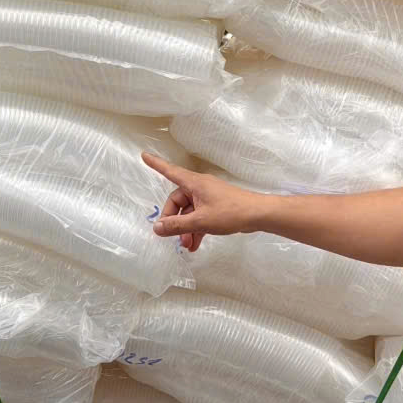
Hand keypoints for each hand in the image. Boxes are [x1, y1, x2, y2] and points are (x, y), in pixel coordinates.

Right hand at [143, 153, 267, 252]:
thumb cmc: (230, 212)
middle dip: (174, 220)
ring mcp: (208, 197)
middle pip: (178, 201)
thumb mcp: (201, 221)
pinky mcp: (216, 207)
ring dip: (185, 228)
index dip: (156, 165)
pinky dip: (196, 229)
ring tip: (185, 246)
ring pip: (189, 212)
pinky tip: (194, 245)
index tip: (143, 156)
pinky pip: (200, 217)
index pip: (170, 172)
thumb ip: (177, 225)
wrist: (258, 215)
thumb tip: (156, 228)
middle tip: (172, 237)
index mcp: (194, 184)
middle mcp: (200, 188)